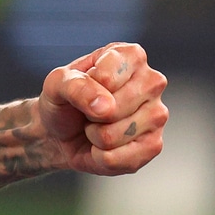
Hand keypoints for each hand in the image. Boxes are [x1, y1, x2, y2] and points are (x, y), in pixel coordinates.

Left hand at [38, 41, 166, 176]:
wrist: (61, 132)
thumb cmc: (64, 100)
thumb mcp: (57, 84)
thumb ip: (76, 86)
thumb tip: (105, 107)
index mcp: (131, 55)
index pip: (107, 77)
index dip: (85, 87)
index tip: (84, 84)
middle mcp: (152, 82)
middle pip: (114, 108)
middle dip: (91, 115)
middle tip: (91, 110)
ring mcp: (157, 114)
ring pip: (115, 135)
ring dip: (95, 137)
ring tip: (97, 126)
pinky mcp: (154, 145)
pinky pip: (120, 160)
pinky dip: (102, 157)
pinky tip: (105, 146)